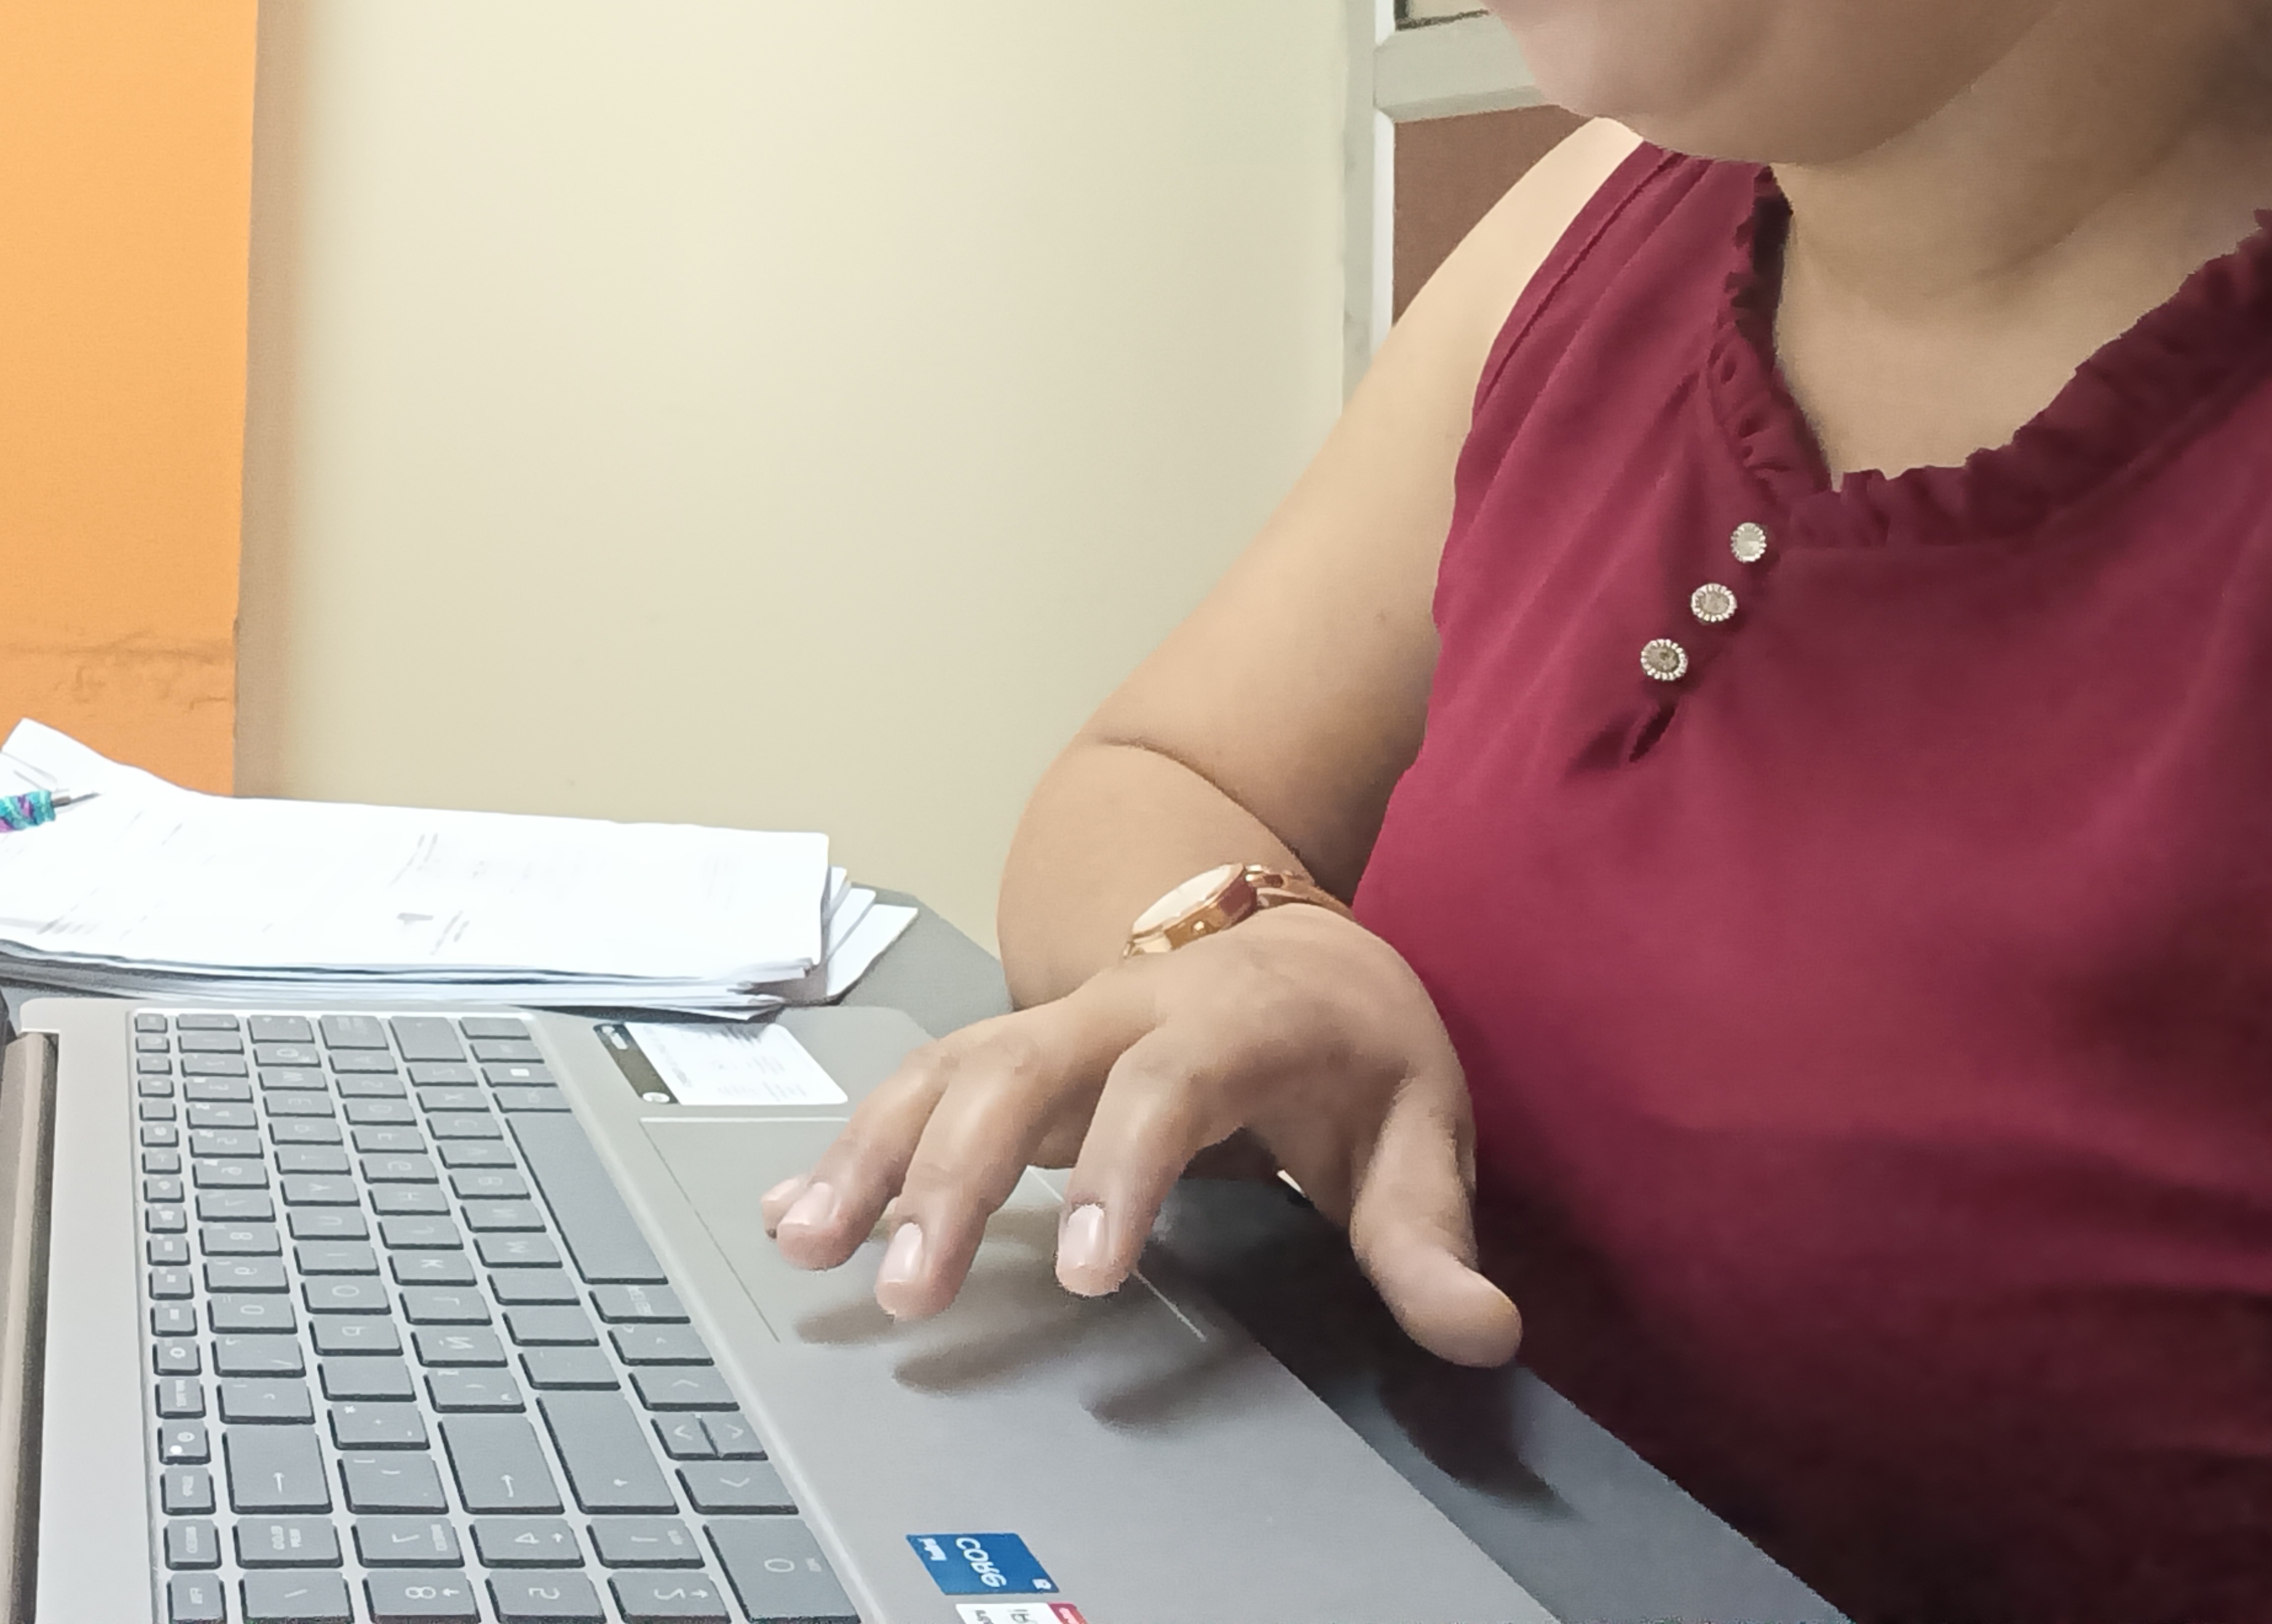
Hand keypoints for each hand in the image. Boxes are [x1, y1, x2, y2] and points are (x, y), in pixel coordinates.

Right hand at [757, 907, 1520, 1365]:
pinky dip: (852, 1146)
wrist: (1290, 939)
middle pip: (1013, 1071)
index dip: (1121, 1169)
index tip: (1090, 1271)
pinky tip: (795, 1210)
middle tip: (911, 1287)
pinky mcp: (1008, 1052)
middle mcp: (1119, 1006)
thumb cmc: (1350, 1040)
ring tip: (808, 1244)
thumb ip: (1431, 1235)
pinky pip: (915, 1087)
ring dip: (871, 1157)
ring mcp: (1049, 1024)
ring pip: (941, 1073)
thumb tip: (1476, 1333)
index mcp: (1228, 1017)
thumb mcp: (1420, 1124)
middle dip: (952, 1177)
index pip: (1162, 1085)